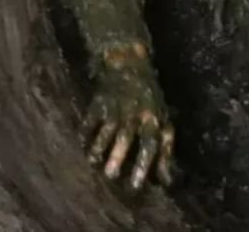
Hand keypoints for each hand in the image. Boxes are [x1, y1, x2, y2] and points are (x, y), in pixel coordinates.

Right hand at [81, 49, 174, 189]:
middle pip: (126, 137)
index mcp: (152, 119)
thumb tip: (166, 180)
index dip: (144, 163)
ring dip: (99, 147)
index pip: (149, 143)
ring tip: (93, 163)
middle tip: (111, 176)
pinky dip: (84, 134)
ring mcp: (115, 108)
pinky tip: (82, 147)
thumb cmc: (150, 98)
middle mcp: (134, 114)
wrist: (129, 64)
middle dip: (118, 156)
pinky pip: (89, 121)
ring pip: (106, 130)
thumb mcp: (163, 119)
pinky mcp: (98, 102)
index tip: (136, 184)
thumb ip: (165, 149)